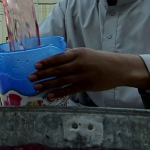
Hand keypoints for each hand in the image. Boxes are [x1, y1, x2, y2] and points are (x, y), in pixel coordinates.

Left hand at [28, 48, 149, 101]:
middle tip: (30, 78)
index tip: (35, 66)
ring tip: (36, 87)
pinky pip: (69, 90)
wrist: (119, 68)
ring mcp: (83, 75)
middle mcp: (79, 63)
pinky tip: (50, 96)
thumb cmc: (101, 59)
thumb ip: (72, 54)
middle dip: (42, 74)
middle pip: (57, 70)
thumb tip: (57, 54)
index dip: (46, 62)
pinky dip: (58, 93)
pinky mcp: (86, 85)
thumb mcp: (86, 52)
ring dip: (47, 84)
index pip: (58, 57)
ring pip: (61, 81)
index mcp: (78, 53)